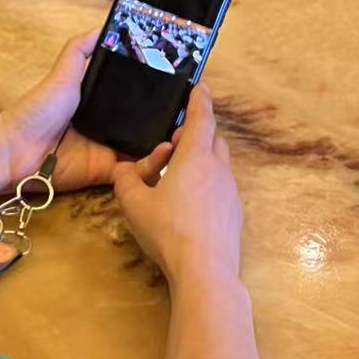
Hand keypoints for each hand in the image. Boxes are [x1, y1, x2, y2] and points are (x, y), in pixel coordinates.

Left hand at [0, 30, 170, 193]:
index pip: (135, 97)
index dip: (156, 94)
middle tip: (192, 116)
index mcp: (100, 104)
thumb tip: (103, 26)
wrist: (16, 149)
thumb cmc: (38, 109)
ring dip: (167, 144)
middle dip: (168, 122)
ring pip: (147, 149)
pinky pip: (136, 171)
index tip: (181, 86)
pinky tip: (166, 152)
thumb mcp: (62, 73)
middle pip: (146, 124)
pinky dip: (153, 164)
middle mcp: (109, 126)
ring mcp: (109, 150)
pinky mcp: (108, 172)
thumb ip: (79, 49)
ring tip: (185, 135)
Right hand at [113, 85, 242, 291]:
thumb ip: (125, 180)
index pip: (201, 119)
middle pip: (214, 139)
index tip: (201, 87)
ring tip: (178, 177)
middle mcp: (218, 169)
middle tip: (175, 142)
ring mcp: (230, 193)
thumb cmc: (168, 230)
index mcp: (195, 157)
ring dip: (203, 161)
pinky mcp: (234, 214)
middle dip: (198, 134)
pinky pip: (221, 188)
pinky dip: (208, 185)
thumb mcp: (134, 203)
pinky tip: (190, 205)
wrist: (205, 271)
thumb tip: (124, 169)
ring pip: (219, 165)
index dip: (200, 101)